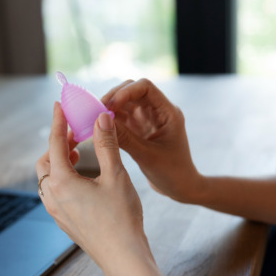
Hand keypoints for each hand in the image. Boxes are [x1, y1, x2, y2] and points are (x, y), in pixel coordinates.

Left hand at [36, 102, 150, 267]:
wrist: (123, 258)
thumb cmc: (121, 218)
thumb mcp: (116, 176)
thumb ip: (107, 144)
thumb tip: (101, 117)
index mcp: (62, 183)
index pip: (55, 143)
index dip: (58, 121)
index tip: (59, 105)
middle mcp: (52, 197)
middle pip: (45, 161)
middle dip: (57, 143)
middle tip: (75, 132)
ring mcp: (56, 211)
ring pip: (47, 178)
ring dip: (59, 161)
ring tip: (79, 153)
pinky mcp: (63, 220)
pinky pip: (54, 192)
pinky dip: (62, 177)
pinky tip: (81, 178)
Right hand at [102, 79, 203, 202]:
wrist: (181, 188)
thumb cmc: (172, 173)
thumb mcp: (146, 156)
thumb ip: (125, 138)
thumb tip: (102, 121)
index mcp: (168, 112)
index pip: (145, 87)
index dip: (125, 92)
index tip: (109, 106)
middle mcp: (157, 111)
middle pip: (132, 90)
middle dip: (113, 97)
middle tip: (97, 111)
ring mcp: (147, 119)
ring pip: (124, 102)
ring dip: (109, 108)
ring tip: (94, 120)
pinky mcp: (138, 128)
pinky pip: (121, 117)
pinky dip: (110, 120)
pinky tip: (99, 128)